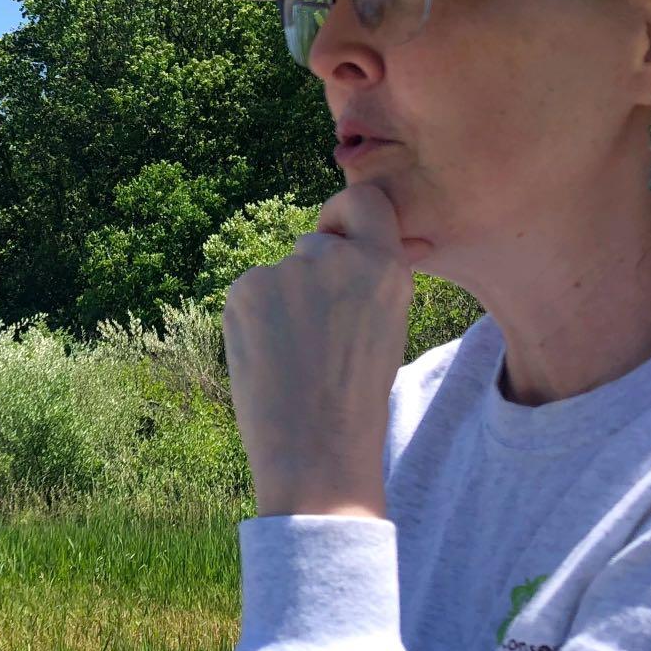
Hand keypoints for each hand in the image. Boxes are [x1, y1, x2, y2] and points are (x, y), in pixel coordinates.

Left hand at [221, 183, 423, 517]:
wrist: (314, 450)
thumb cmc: (357, 397)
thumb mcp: (389, 327)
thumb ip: (382, 277)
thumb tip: (405, 239)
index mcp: (385, 267)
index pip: (364, 200)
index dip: (346, 216)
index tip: (337, 240)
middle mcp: (337, 257)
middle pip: (314, 244)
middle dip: (311, 278)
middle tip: (318, 338)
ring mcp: (287, 270)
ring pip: (279, 273)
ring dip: (282, 302)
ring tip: (295, 356)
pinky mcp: (245, 287)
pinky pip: (249, 291)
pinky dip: (253, 318)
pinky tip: (269, 358)